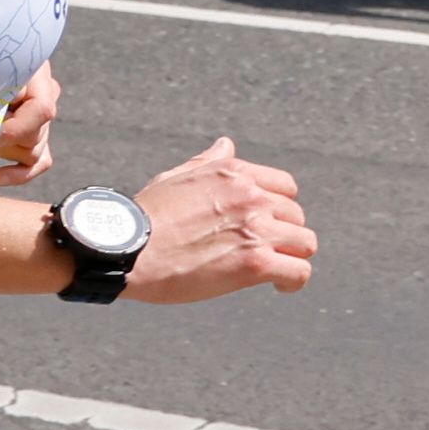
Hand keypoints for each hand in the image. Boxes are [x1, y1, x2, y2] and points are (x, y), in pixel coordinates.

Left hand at [0, 65, 61, 180]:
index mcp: (36, 75)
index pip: (42, 110)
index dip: (15, 128)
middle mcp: (45, 96)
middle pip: (35, 135)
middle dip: (1, 138)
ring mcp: (41, 119)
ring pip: (33, 151)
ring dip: (2, 150)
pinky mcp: (34, 136)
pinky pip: (39, 162)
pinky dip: (20, 173)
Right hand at [116, 135, 314, 304]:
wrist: (124, 248)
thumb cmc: (142, 217)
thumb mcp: (174, 178)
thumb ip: (207, 162)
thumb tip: (226, 144)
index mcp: (234, 174)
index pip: (285, 186)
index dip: (277, 207)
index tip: (265, 222)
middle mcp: (251, 197)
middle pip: (296, 217)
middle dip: (282, 233)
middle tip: (262, 250)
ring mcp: (256, 230)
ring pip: (304, 243)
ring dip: (290, 256)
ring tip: (274, 269)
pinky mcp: (255, 263)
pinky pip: (298, 272)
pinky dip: (293, 281)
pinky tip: (280, 285)